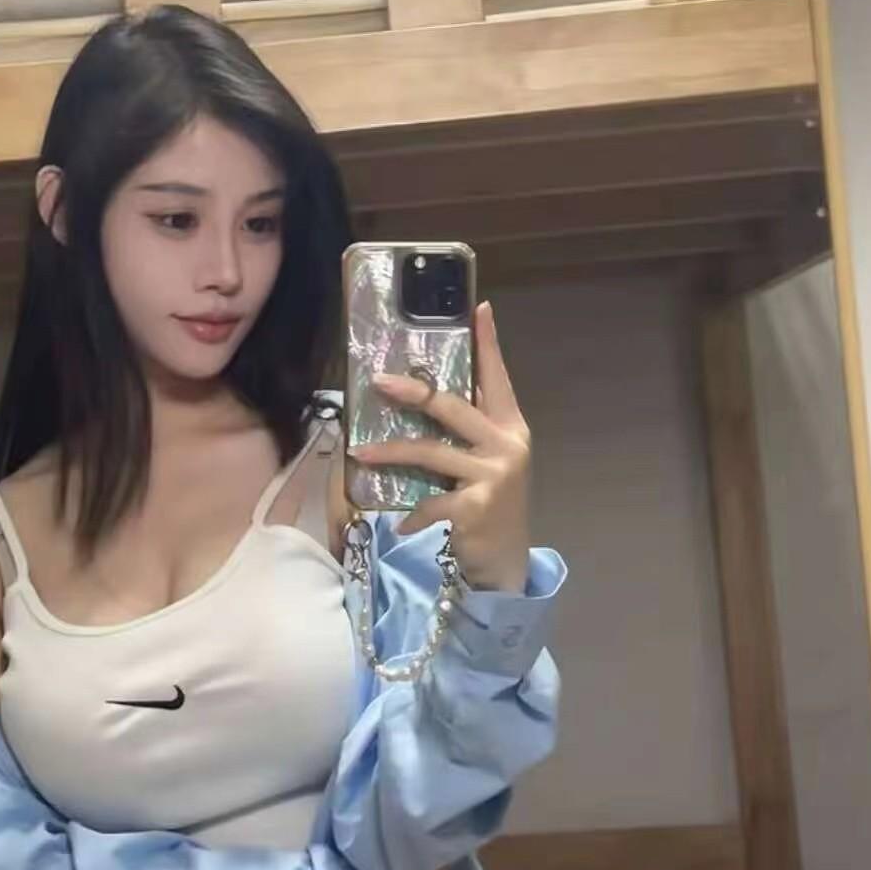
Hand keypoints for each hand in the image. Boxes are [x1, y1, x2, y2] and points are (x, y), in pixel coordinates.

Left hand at [347, 300, 532, 592]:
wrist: (507, 561)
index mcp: (510, 427)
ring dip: (391, 451)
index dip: (488, 343)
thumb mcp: (489, 462)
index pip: (497, 377)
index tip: (480, 308)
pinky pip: (431, 502)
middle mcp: (506, 445)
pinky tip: (399, 526)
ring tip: (360, 452)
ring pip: (431, 453)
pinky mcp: (475, 508)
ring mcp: (493, 476)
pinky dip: (411, 514)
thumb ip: (469, 433)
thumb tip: (423, 399)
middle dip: (413, 392)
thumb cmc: (491, 503)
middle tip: (378, 381)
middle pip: (452, 407)